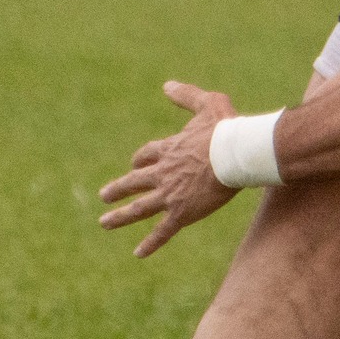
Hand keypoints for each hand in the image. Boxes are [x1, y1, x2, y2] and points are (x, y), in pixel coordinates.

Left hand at [98, 81, 241, 256]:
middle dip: (118, 189)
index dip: (140, 160)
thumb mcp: (207, 104)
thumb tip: (167, 84)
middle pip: (134, 182)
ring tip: (105, 222)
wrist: (235, 154)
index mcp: (169, 149)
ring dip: (121, 216)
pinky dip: (151, 243)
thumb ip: (187, 96)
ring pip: (139, 208)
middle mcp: (163, 173)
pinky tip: (138, 253)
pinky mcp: (182, 213)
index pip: (147, 156)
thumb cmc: (226, 128)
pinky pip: (162, 231)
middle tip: (104, 196)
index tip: (135, 164)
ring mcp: (170, 195)